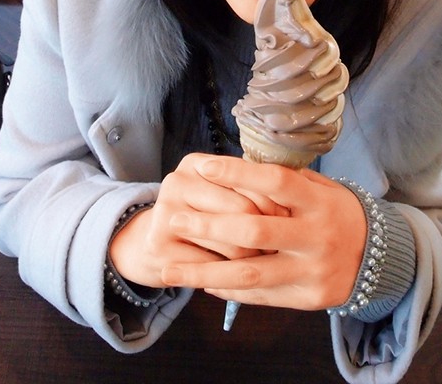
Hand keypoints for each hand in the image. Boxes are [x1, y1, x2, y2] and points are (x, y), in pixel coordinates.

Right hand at [109, 153, 286, 287]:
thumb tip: (289, 212)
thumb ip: (250, 191)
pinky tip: (236, 276)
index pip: (250, 179)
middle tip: (281, 245)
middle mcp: (177, 181)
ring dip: (254, 259)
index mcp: (197, 163)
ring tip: (262, 261)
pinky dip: (231, 277)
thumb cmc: (201, 215)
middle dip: (269, 233)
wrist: (151, 242)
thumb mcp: (221, 195)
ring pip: (232, 243)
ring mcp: (165, 213)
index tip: (290, 218)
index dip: (276, 201)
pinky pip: (213, 268)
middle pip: (243, 211)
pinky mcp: (159, 247)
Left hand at [160, 156, 367, 310]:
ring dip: (205, 272)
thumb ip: (284, 181)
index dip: (238, 174)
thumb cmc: (336, 211)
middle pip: (256, 231)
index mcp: (318, 202)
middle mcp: (316, 237)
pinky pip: (260, 296)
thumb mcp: (319, 188)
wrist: (379, 256)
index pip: (274, 184)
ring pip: (251, 274)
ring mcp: (312, 271)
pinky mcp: (308, 299)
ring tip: (169, 270)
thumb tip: (234, 168)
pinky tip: (201, 283)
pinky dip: (227, 289)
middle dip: (210, 225)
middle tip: (174, 218)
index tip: (203, 167)